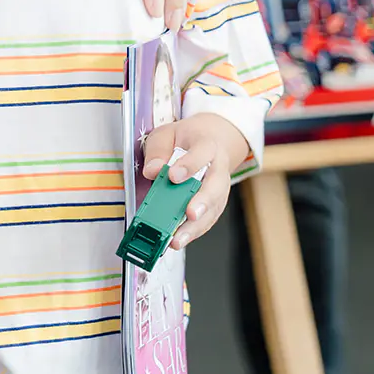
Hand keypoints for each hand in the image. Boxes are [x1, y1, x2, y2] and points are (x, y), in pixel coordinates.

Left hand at [142, 112, 249, 247]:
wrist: (213, 139)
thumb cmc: (187, 138)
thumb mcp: (167, 133)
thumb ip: (157, 150)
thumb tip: (152, 170)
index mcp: (207, 145)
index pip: (201, 154)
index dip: (188, 165)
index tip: (173, 176)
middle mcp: (218, 169)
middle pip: (216, 187)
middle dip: (202, 202)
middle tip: (189, 214)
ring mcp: (220, 189)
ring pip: (213, 209)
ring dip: (196, 226)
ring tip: (178, 238)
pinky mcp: (216, 204)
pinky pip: (207, 219)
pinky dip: (194, 232)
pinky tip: (179, 240)